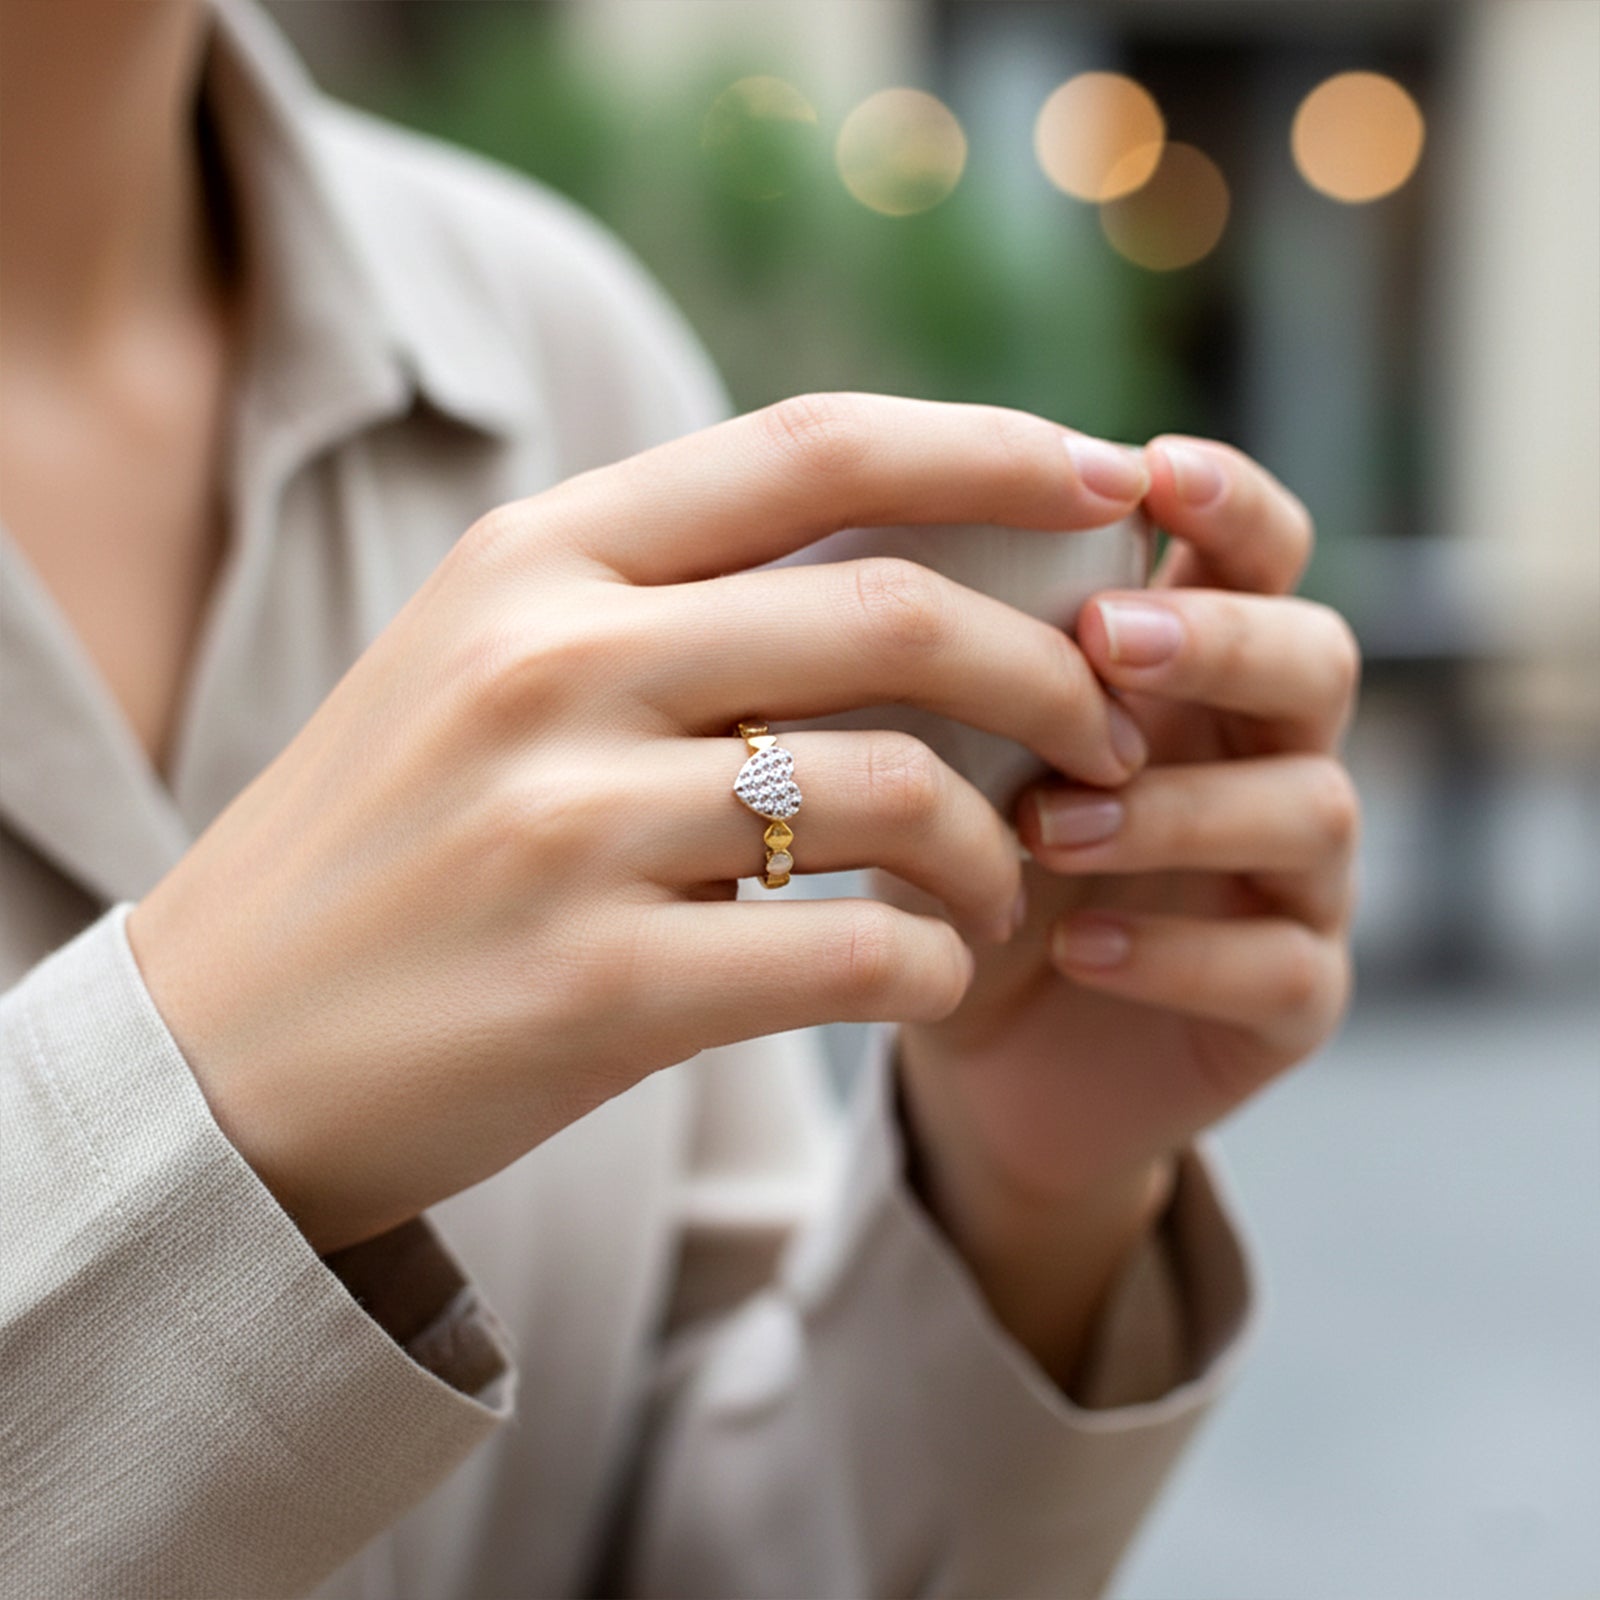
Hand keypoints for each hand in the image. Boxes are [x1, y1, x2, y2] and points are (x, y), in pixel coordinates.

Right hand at [128, 395, 1153, 1251]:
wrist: (226, 1047)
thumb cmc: (391, 846)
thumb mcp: (487, 667)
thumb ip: (664, 603)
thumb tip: (909, 572)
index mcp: (536, 559)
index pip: (814, 448)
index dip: (990, 450)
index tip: (1109, 484)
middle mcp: (551, 665)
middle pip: (894, 614)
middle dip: (1051, 674)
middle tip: (1109, 736)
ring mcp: (566, 826)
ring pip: (900, 792)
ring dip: (999, 847)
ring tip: (1006, 883)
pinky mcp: (596, 989)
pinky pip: (860, 951)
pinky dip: (941, 964)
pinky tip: (936, 977)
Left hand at [891, 436, 1358, 1382]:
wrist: (976, 1043)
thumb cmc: (958, 865)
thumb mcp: (944, 752)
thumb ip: (959, 663)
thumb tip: (901, 542)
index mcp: (1191, 674)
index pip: (1257, 556)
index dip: (1229, 506)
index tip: (1154, 471)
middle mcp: (1265, 757)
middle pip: (1317, 659)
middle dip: (1219, 639)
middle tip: (1105, 641)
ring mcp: (1295, 881)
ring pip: (1311, 808)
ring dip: (1175, 806)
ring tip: (1043, 826)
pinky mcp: (1293, 1000)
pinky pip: (1283, 965)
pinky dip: (1177, 951)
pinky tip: (1077, 948)